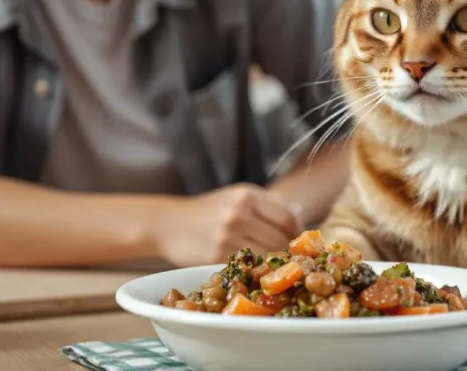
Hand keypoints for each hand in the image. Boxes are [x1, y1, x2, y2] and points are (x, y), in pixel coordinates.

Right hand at [155, 183, 304, 266]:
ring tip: (271, 264)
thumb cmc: (207, 212)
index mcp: (246, 195)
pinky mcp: (216, 257)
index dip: (297, 231)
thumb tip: (299, 213)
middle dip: (287, 250)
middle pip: (280, 239)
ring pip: (267, 255)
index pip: (287, 217)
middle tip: (288, 257)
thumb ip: (267, 205)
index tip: (296, 239)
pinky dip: (254, 270)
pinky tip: (252, 269)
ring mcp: (227, 236)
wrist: (167, 225)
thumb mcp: (236, 197)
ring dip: (273, 263)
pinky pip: (247, 268)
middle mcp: (238, 213)